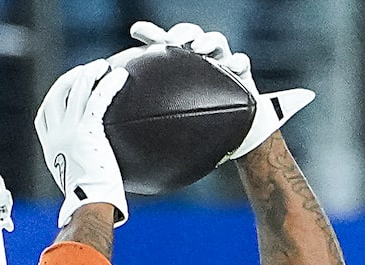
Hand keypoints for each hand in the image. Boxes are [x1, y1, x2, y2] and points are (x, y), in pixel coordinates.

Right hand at [35, 58, 131, 222]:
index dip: (55, 97)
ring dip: (90, 73)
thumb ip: (81, 164)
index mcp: (50, 147)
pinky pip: (98, 98)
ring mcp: (69, 131)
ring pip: (77, 90)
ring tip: (104, 66)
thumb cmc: (89, 200)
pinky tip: (121, 76)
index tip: (68, 89)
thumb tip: (99, 165)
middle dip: (71, 78)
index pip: (44, 114)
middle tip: (87, 71)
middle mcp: (56, 135)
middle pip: (57, 94)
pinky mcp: (86, 130)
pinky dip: (109, 84)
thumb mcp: (78, 179)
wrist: (89, 204)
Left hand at [126, 19, 312, 158]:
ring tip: (199, 48)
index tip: (135, 31)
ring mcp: (222, 65)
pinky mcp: (242, 75)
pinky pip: (242, 63)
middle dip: (182, 33)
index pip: (163, 45)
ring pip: (216, 42)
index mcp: (181, 67)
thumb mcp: (174, 120)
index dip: (150, 34)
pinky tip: (233, 66)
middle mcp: (200, 61)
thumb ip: (153, 116)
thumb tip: (123, 127)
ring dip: (208, 41)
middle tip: (173, 40)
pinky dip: (238, 62)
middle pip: (191, 36)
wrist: (236, 134)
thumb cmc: (201, 124)